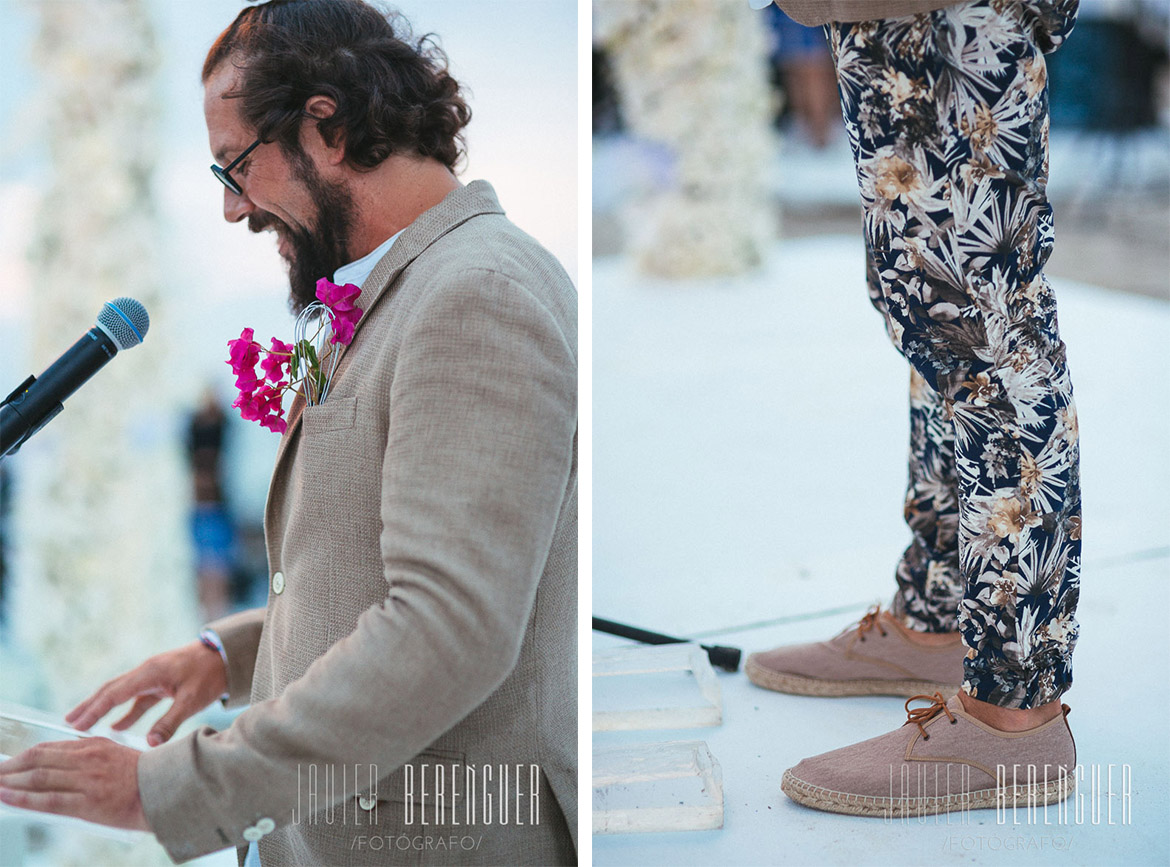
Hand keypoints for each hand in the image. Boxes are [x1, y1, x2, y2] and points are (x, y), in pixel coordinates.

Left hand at [0, 738, 148, 830]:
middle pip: (39, 759)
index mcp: (94, 746)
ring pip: (39, 777)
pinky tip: (5, 796)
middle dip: (11, 767)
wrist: (165, 793)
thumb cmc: (143, 778)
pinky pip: (47, 800)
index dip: (25, 756)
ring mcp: (86, 780)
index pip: (49, 748)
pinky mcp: (86, 802)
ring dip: (10, 781)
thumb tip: (59, 766)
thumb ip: (89, 758)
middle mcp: (87, 759)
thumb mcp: (116, 756)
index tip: (10, 763)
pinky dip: (22, 798)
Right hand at [66, 641, 227, 746]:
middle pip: (111, 690)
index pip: (115, 693)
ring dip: (104, 709)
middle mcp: (147, 671)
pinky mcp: (162, 682)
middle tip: (69, 723)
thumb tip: (148, 743)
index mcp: (151, 672)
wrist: (228, 654)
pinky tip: (117, 726)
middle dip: (90, 707)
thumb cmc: (211, 673)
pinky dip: (126, 711)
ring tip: (84, 725)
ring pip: (122, 694)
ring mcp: (154, 676)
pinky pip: (138, 698)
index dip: (94, 710)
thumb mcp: (192, 699)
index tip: (76, 725)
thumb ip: (171, 721)